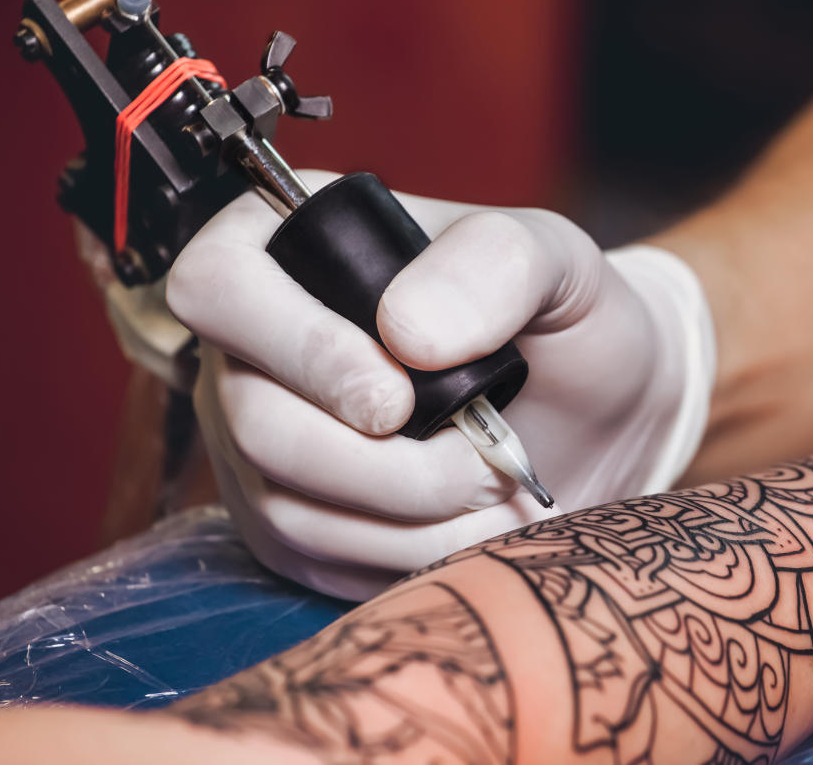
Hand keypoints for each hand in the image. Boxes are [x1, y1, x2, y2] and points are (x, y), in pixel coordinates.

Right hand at [167, 171, 714, 598]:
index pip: (217, 284)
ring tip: (491, 484)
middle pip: (253, 420)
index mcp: (297, 250)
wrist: (595, 418)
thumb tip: (405, 333)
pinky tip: (467, 525)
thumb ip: (494, 263)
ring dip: (408, 515)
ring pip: (286, 504)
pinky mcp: (293, 522)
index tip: (397, 393)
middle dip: (383, 462)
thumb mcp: (555, 261)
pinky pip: (314, 562)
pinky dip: (406, 556)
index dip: (298, 347)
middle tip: (481, 457)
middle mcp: (259, 349)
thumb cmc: (564, 323)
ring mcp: (264, 441)